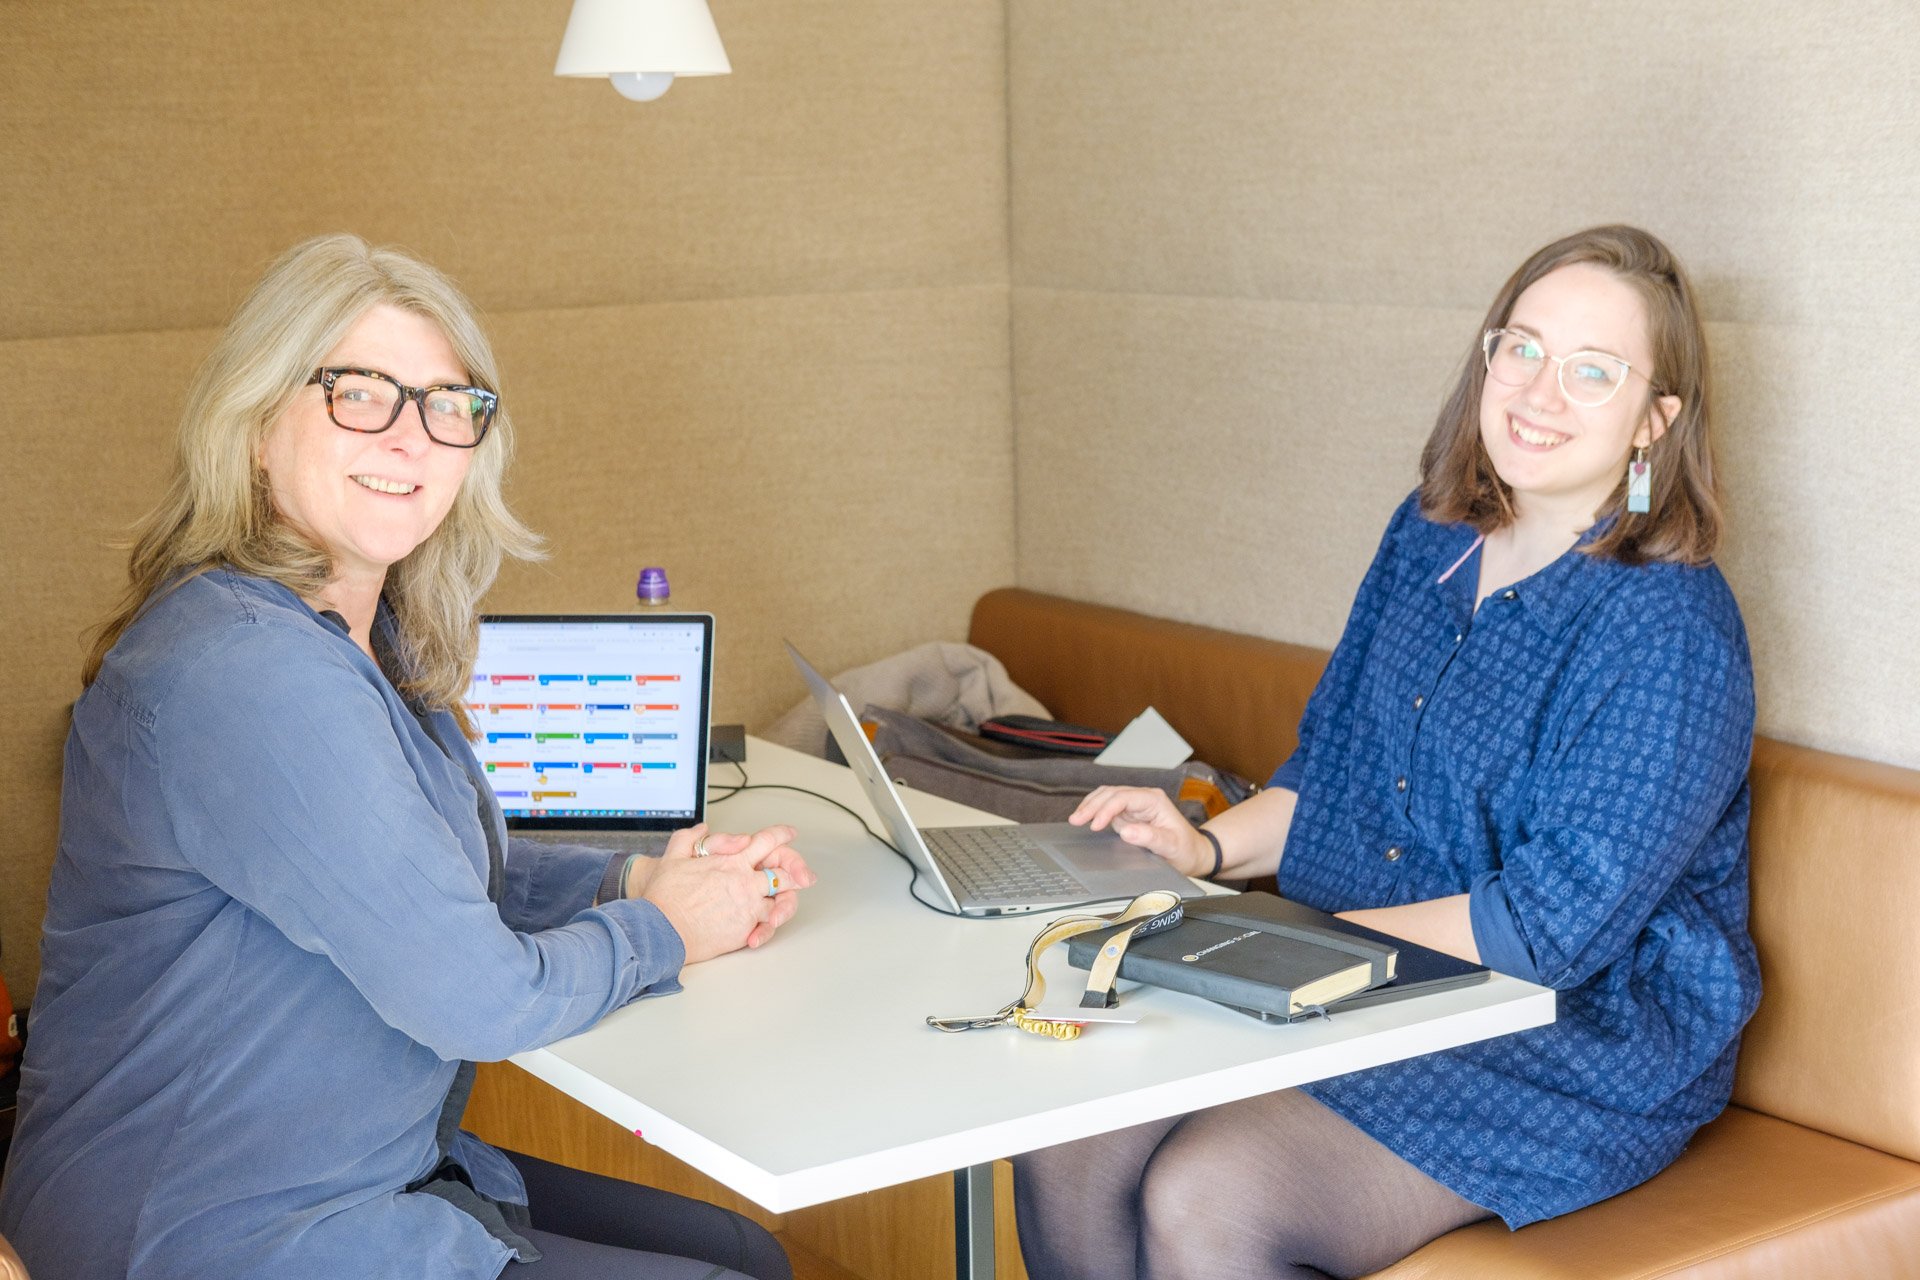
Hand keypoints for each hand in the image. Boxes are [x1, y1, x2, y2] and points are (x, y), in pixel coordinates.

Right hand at [640, 823, 815, 962]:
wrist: (661, 929)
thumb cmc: (665, 897)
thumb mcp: (674, 857)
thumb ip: (690, 838)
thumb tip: (703, 828)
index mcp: (732, 861)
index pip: (766, 840)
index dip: (781, 834)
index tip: (789, 833)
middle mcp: (745, 882)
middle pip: (783, 871)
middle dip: (798, 871)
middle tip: (805, 875)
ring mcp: (748, 906)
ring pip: (781, 900)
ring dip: (787, 901)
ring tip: (787, 902)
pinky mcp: (745, 929)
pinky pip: (768, 926)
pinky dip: (770, 926)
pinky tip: (767, 927)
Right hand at [1068, 786, 1211, 877]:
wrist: (1194, 853)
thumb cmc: (1186, 849)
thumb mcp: (1171, 846)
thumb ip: (1150, 837)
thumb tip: (1126, 831)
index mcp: (1155, 800)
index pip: (1124, 798)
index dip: (1106, 809)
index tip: (1095, 824)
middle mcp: (1144, 799)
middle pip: (1112, 793)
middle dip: (1092, 805)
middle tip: (1076, 820)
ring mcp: (1136, 805)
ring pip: (1107, 796)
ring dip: (1091, 805)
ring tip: (1075, 818)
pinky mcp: (1130, 814)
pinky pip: (1108, 807)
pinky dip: (1095, 810)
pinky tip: (1085, 818)